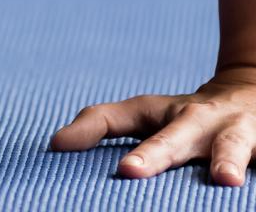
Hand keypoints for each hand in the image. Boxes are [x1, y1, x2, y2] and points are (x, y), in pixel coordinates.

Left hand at [51, 67, 255, 185]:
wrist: (254, 99)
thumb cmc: (184, 118)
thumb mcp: (142, 114)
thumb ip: (99, 125)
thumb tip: (54, 145)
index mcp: (163, 114)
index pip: (118, 119)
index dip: (91, 131)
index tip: (59, 148)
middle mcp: (197, 121)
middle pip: (174, 137)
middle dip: (153, 153)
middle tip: (127, 171)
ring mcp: (236, 135)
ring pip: (231, 146)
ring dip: (227, 159)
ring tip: (225, 179)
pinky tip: (250, 188)